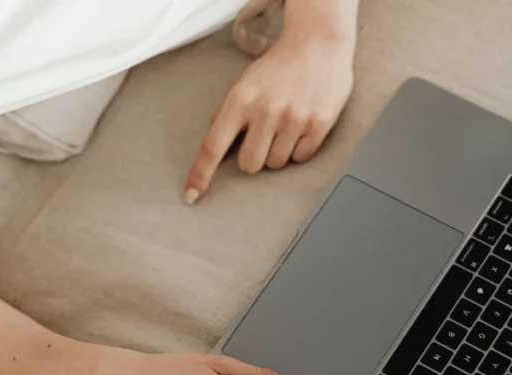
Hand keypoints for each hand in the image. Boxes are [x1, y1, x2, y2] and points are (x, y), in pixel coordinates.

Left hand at [184, 25, 354, 202]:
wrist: (318, 43)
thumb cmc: (280, 66)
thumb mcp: (246, 82)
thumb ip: (230, 112)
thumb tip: (218, 144)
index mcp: (240, 99)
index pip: (213, 146)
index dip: (201, 173)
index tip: (192, 194)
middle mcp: (266, 110)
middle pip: (250, 165)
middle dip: (254, 158)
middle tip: (263, 139)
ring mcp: (294, 118)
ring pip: (277, 163)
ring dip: (279, 152)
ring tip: (286, 126)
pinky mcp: (319, 124)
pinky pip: (302, 157)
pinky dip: (300, 149)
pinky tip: (302, 126)